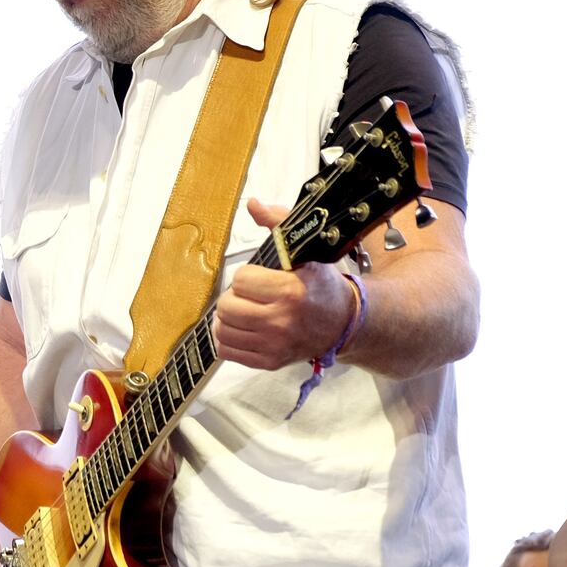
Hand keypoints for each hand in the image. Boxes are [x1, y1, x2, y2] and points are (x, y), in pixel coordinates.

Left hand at [211, 199, 356, 370]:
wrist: (343, 323)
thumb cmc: (321, 285)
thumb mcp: (305, 250)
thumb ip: (278, 223)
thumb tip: (252, 204)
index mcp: (289, 291)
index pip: (241, 279)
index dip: (249, 276)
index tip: (262, 278)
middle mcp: (280, 321)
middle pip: (227, 306)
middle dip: (236, 297)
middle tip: (251, 296)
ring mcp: (274, 345)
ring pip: (222, 329)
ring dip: (229, 318)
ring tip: (246, 311)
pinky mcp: (269, 362)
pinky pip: (227, 351)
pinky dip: (228, 339)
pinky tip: (243, 329)